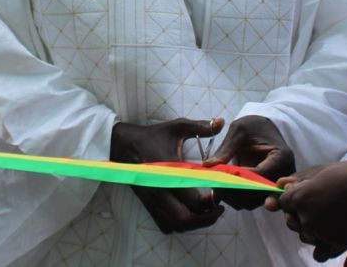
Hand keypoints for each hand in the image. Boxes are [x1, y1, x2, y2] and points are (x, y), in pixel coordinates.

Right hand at [111, 117, 224, 233]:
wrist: (124, 145)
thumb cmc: (152, 136)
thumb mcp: (177, 127)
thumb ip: (200, 126)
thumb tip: (221, 122)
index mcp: (169, 172)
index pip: (193, 198)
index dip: (212, 200)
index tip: (221, 192)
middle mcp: (160, 190)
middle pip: (185, 219)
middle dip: (206, 218)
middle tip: (219, 208)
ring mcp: (153, 200)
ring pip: (175, 225)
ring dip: (194, 223)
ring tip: (207, 212)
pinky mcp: (148, 204)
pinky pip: (165, 224)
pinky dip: (179, 225)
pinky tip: (188, 213)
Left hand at [204, 115, 294, 209]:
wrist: (263, 130)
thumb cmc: (253, 126)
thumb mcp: (239, 131)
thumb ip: (226, 149)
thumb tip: (209, 166)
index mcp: (281, 156)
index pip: (262, 175)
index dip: (240, 178)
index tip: (220, 176)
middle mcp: (283, 175)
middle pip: (259, 193)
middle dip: (235, 191)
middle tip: (214, 185)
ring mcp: (275, 186)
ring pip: (254, 202)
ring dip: (233, 198)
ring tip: (215, 186)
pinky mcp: (265, 192)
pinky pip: (251, 202)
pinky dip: (235, 198)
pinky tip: (222, 189)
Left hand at [266, 159, 346, 261]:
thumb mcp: (323, 172)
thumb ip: (300, 181)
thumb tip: (280, 185)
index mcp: (301, 197)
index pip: (284, 202)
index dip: (292, 198)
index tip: (302, 195)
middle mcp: (307, 217)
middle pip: (293, 221)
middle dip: (301, 213)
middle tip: (321, 203)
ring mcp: (321, 233)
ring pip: (306, 236)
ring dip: (313, 229)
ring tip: (331, 215)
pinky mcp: (336, 244)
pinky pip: (319, 252)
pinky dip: (323, 246)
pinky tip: (333, 233)